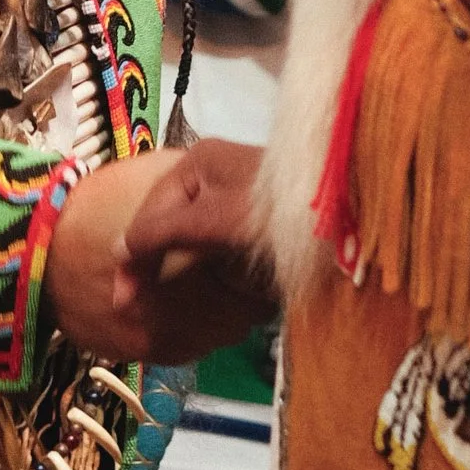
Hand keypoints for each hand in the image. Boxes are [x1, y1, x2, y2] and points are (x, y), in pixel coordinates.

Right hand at [44, 138, 274, 363]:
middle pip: (166, 225)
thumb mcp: (215, 220)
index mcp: (198, 163)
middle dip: (148, 264)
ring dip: (170, 271)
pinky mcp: (251, 229)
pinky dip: (198, 272)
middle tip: (130, 306)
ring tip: (152, 303)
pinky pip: (212, 251)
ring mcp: (233, 202)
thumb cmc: (280, 215)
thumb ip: (163, 232)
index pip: (151, 213)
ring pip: (186, 241)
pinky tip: (191, 293)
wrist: (352, 223)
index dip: (133, 256)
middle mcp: (212, 177)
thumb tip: (118, 251)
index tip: (122, 300)